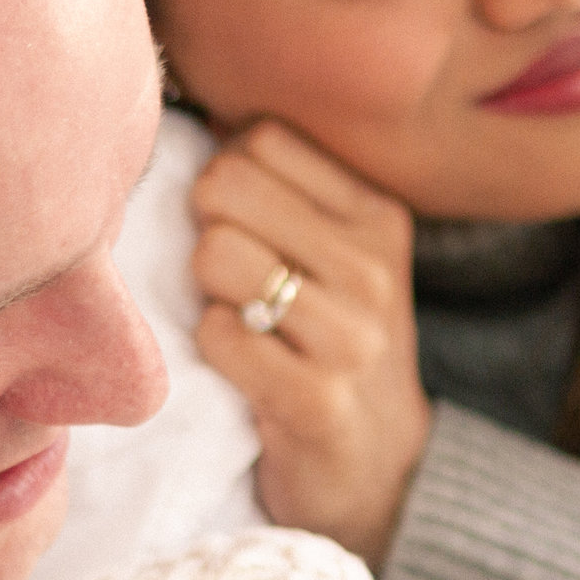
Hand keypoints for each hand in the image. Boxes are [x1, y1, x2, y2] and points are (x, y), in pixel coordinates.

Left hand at [190, 120, 431, 564]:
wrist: (378, 465)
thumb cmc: (332, 340)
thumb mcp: (337, 252)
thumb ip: (281, 186)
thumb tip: (200, 114)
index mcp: (378, 213)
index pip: (262, 137)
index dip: (225, 172)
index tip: (243, 222)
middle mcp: (373, 265)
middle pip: (227, 184)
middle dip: (206, 225)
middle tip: (231, 274)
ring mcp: (351, 335)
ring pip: (216, 255)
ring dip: (206, 291)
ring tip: (241, 317)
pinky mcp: (316, 400)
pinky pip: (216, 336)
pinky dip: (212, 348)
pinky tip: (245, 366)